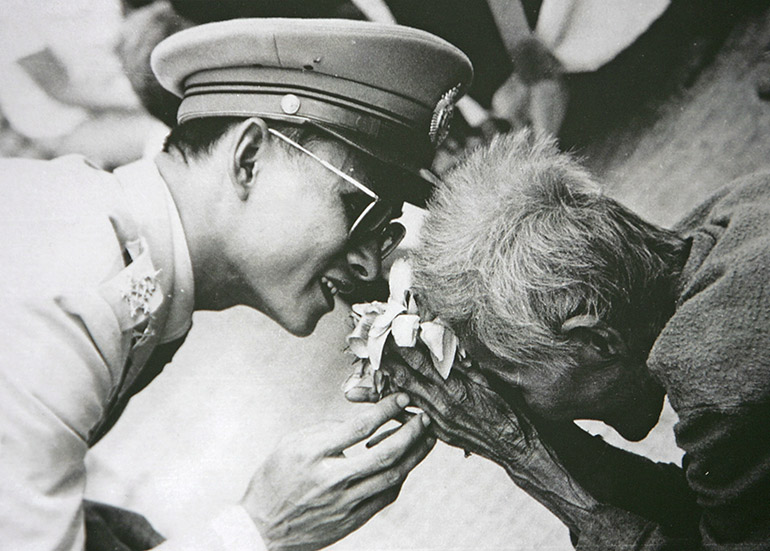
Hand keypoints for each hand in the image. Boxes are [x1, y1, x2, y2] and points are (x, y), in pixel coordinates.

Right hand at [240, 393, 434, 550]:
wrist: (262, 529)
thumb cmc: (275, 480)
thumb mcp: (291, 443)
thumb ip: (326, 430)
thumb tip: (362, 423)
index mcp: (313, 454)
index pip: (359, 427)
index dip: (385, 410)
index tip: (401, 398)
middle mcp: (331, 479)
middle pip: (384, 453)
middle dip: (411, 432)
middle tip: (424, 417)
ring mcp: (344, 503)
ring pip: (392, 476)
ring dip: (414, 455)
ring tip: (425, 438)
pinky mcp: (353, 519)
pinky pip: (386, 496)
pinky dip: (400, 476)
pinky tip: (404, 463)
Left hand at [368, 339, 534, 467]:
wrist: (514, 446)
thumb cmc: (507, 410)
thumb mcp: (490, 380)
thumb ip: (465, 365)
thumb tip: (447, 344)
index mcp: (456, 389)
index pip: (422, 363)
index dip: (403, 348)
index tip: (387, 333)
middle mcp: (442, 405)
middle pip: (406, 380)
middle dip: (385, 363)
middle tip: (365, 349)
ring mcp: (436, 421)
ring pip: (403, 400)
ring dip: (382, 387)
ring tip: (358, 381)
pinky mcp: (436, 433)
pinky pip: (409, 419)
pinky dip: (393, 410)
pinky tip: (377, 406)